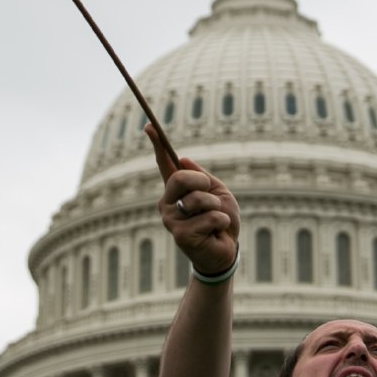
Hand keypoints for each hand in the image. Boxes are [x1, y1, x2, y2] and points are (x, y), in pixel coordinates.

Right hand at [150, 122, 238, 278]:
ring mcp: (171, 220)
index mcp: (177, 190)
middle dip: (202, 183)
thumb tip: (183, 159)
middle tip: (211, 195)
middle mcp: (168, 203)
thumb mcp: (218, 192)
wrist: (227, 251)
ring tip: (216, 220)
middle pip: (180, 178)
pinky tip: (217, 232)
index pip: (164, 163)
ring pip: (198, 199)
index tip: (149, 126)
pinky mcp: (180, 235)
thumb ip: (202, 177)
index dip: (157, 144)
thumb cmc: (222, 221)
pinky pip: (209, 217)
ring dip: (216, 208)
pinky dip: (221, 222)